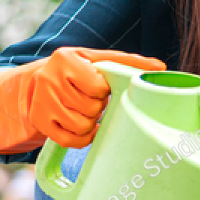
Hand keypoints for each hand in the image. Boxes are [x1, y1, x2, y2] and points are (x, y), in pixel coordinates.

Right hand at [0, 47, 165, 153]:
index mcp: (65, 58)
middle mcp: (48, 79)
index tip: (99, 87)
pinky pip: (70, 141)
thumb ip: (128, 63)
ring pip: (82, 126)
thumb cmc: (78, 70)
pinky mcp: (40, 122)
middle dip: (97, 106)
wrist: (40, 80)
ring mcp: (41, 102)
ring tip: (85, 111)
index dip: (104, 91)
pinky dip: (82, 138)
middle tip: (91, 100)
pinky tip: (81, 126)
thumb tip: (160, 68)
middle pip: (91, 108)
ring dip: (90, 122)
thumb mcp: (99, 60)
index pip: (98, 87)